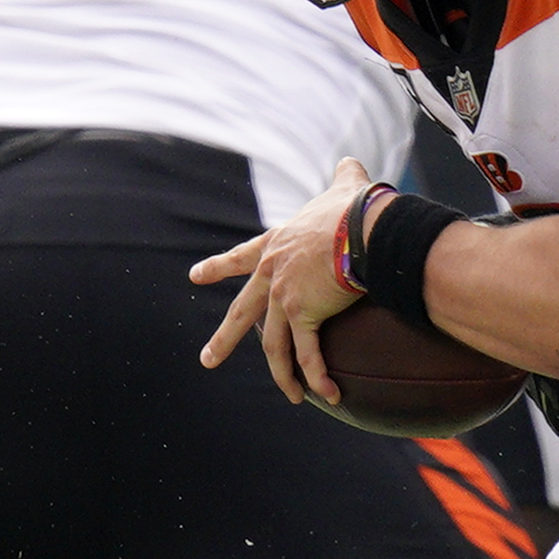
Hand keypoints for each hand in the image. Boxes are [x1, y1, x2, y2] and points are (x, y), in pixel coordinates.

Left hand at [190, 156, 375, 404]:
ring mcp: (284, 295)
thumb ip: (343, 177)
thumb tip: (350, 163)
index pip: (241, 258)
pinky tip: (326, 394)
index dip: (218, 267)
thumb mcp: (344, 187)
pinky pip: (309, 354)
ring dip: (281, 374)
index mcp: (277, 245)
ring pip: (274, 344)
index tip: (195, 276)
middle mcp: (273, 273)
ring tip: (289, 396)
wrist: (363, 226)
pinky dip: (317, 376)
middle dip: (224, 338)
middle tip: (207, 359)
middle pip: (243, 312)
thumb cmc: (355, 207)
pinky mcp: (303, 314)